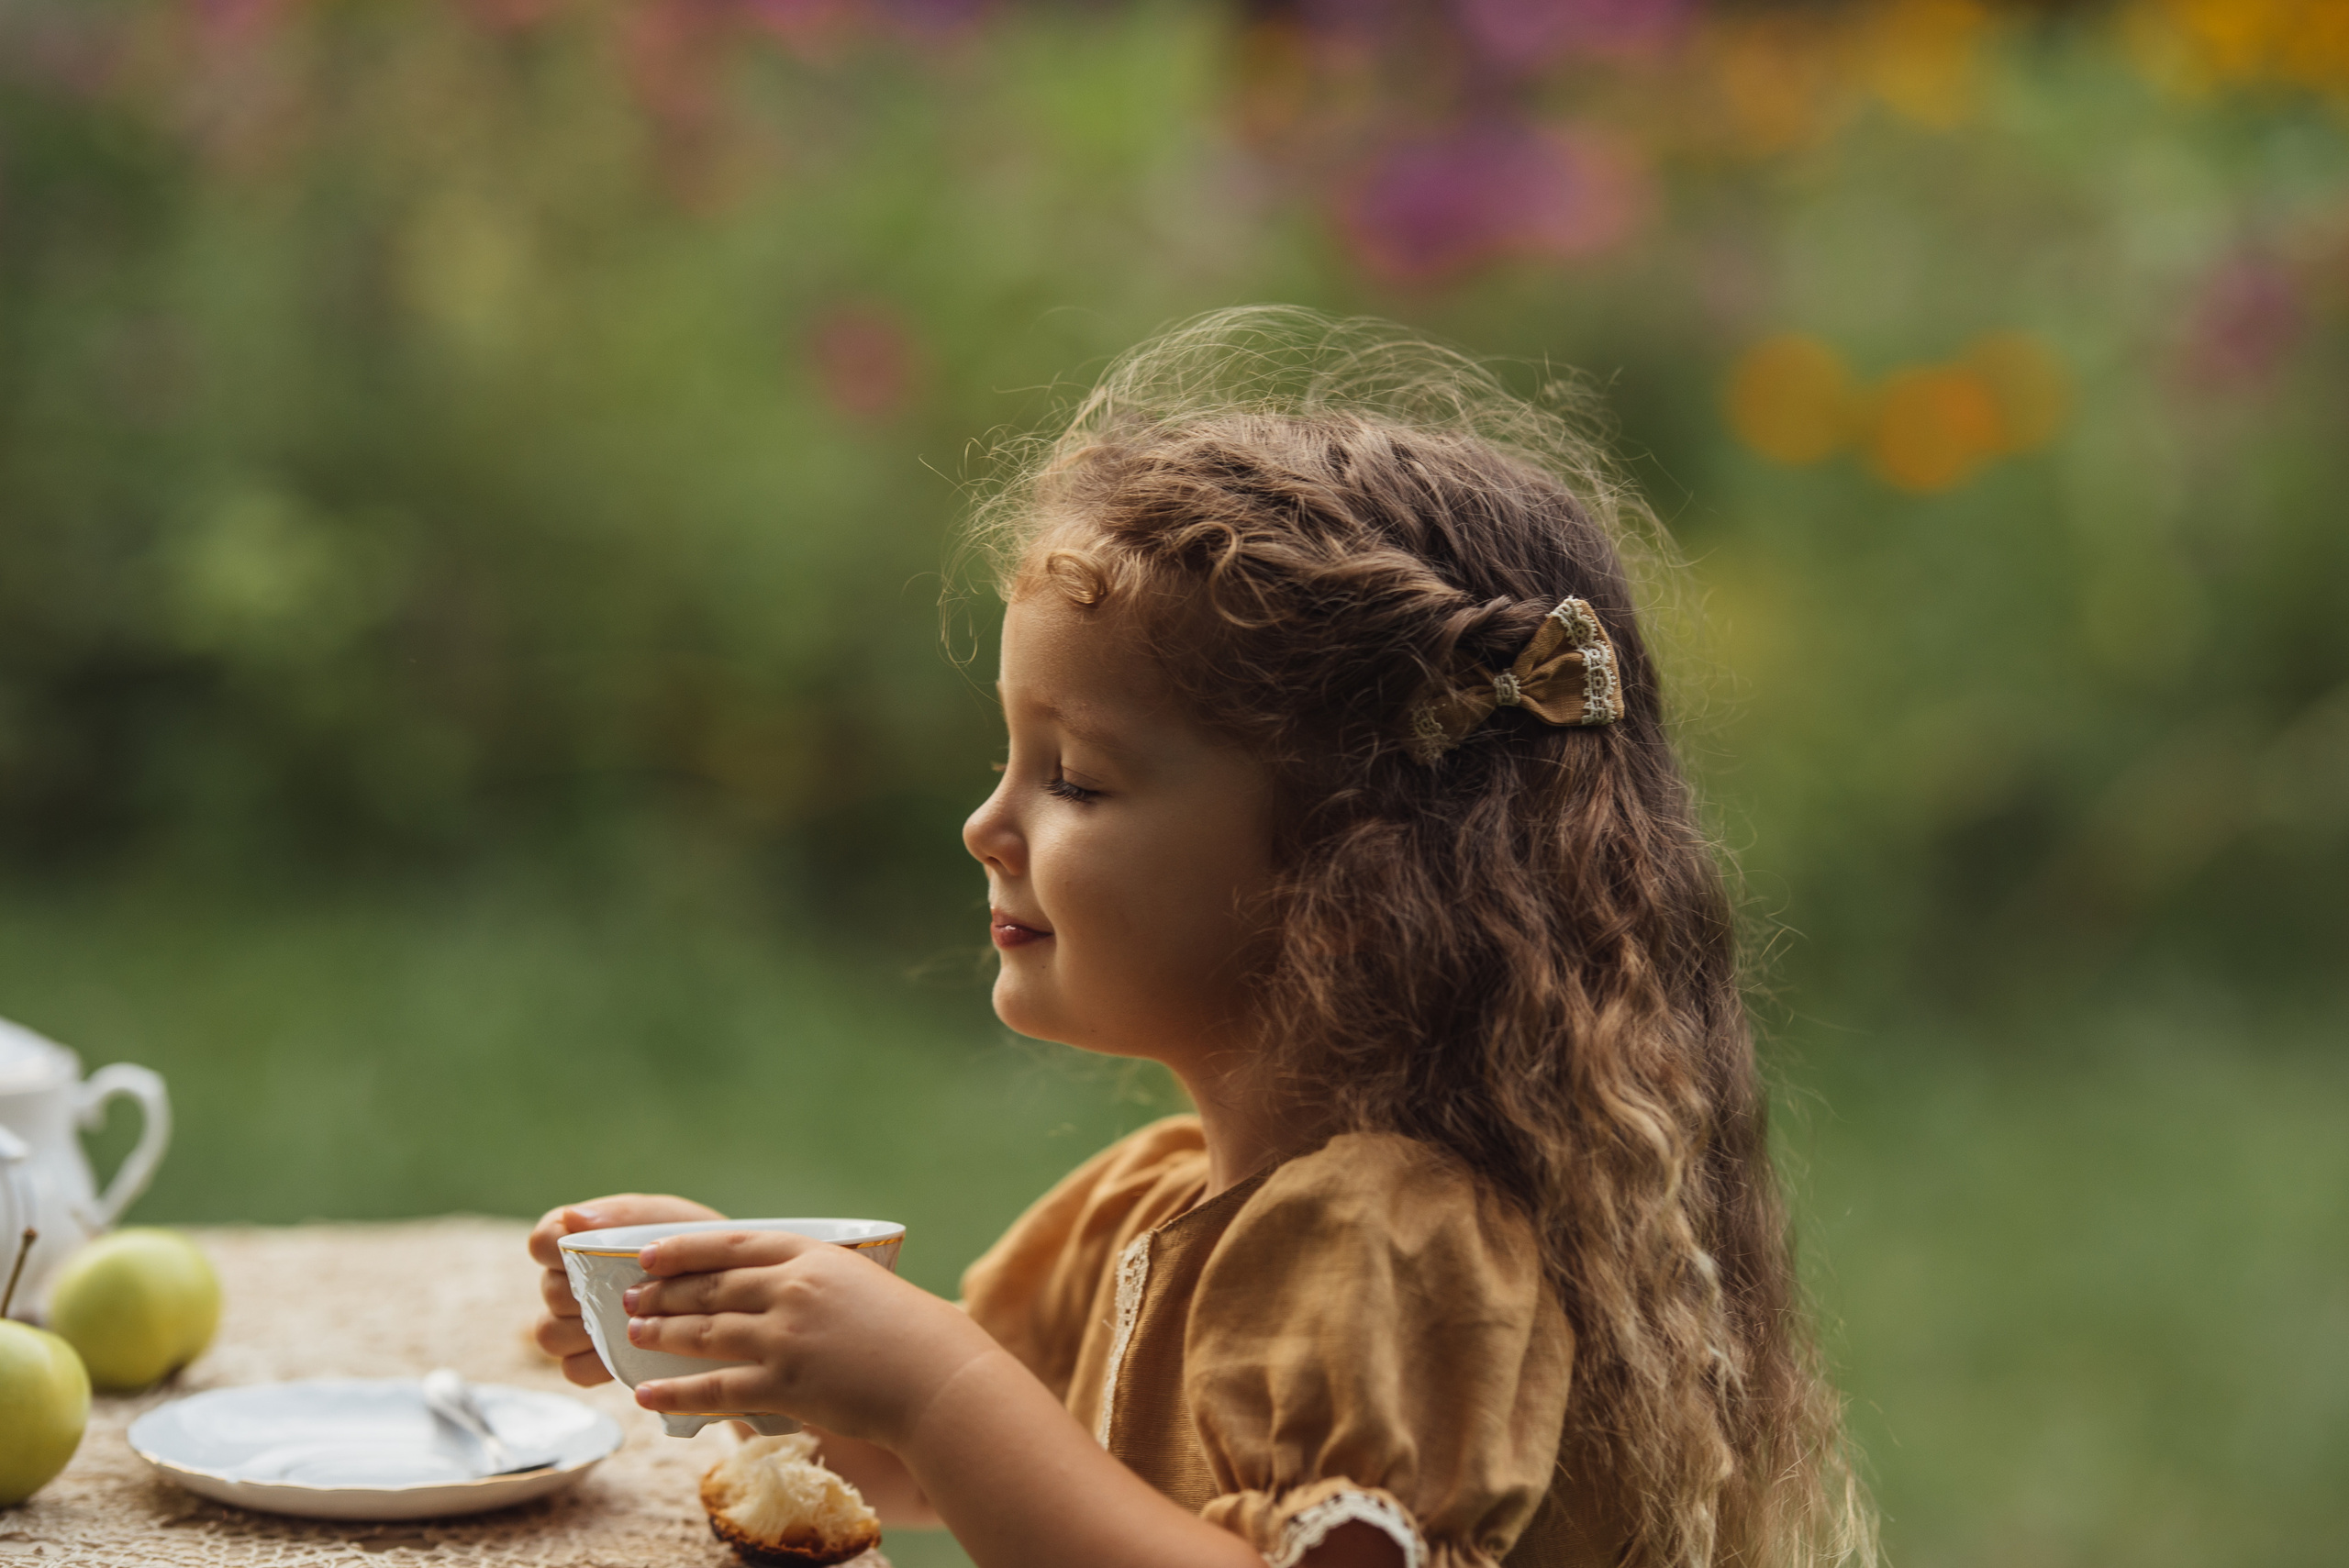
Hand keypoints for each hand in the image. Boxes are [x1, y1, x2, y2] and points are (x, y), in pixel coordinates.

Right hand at [527, 1193, 723, 1385]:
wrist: (730, 1286)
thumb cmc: (692, 1242)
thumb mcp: (667, 1219)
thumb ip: (622, 1216)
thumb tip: (573, 1217)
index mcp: (577, 1239)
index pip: (543, 1242)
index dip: (559, 1250)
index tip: (593, 1256)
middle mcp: (565, 1281)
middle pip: (552, 1292)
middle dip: (588, 1292)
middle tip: (631, 1291)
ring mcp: (573, 1325)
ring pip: (551, 1334)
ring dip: (589, 1330)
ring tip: (633, 1321)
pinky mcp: (589, 1362)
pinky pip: (572, 1369)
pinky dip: (597, 1364)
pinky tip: (630, 1351)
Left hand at [622, 1229, 999, 1446]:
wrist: (935, 1376)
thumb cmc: (908, 1332)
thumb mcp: (859, 1284)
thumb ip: (813, 1282)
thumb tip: (765, 1290)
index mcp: (813, 1256)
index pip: (732, 1243)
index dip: (684, 1248)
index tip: (650, 1254)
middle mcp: (793, 1289)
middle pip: (710, 1286)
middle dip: (664, 1292)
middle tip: (630, 1299)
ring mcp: (787, 1337)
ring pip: (706, 1332)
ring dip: (662, 1334)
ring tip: (633, 1336)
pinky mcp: (786, 1384)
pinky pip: (717, 1389)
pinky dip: (676, 1392)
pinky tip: (647, 1393)